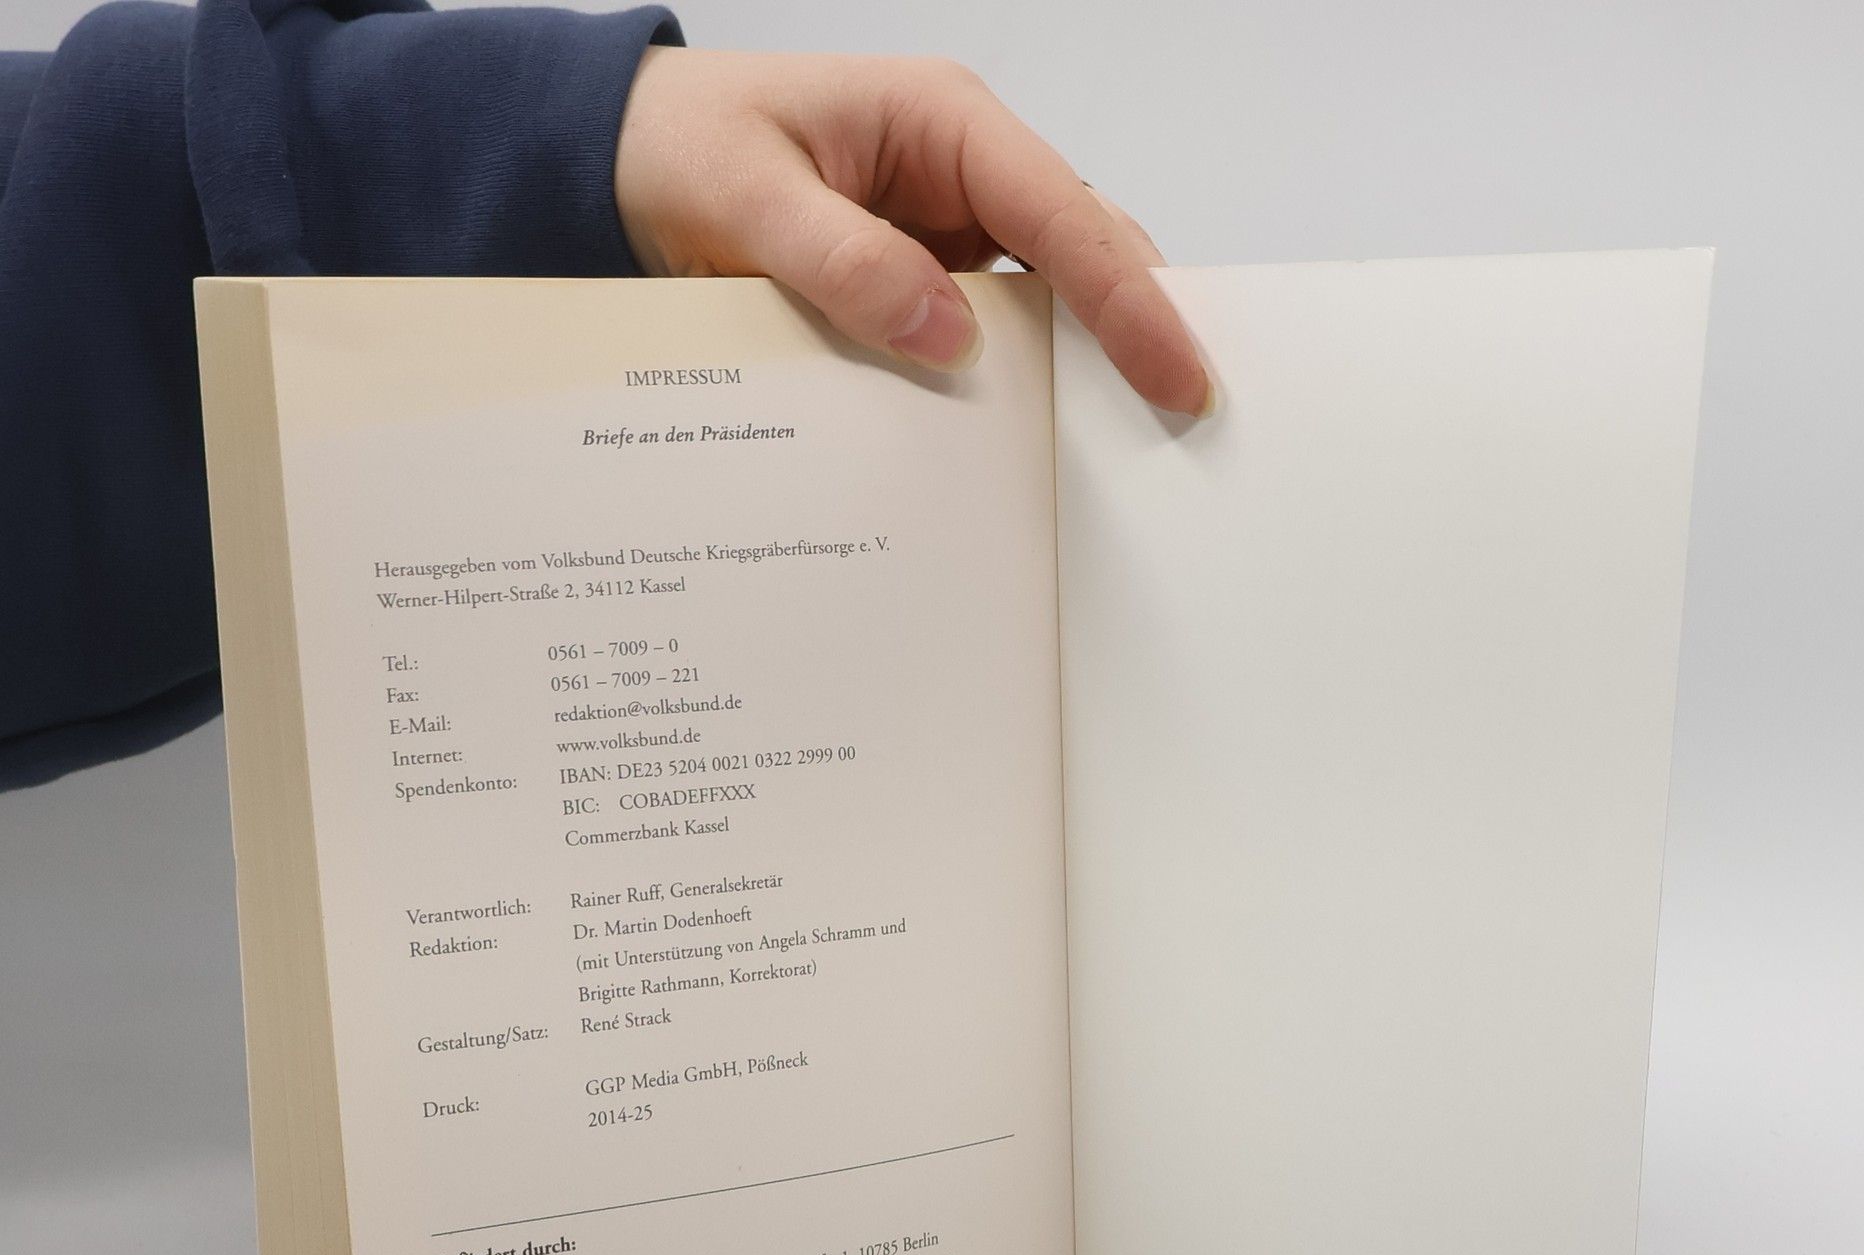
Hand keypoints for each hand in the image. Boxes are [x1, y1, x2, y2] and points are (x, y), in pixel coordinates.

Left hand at [614, 47, 1212, 416]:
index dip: (1130, 300)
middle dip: (1136, 334)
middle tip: (1183, 428)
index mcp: (941, 123)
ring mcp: (945, 233)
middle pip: (1082, 255)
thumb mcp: (746, 196)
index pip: (1064, 215)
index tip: (1178, 375)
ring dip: (1077, 373)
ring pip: (1046, 303)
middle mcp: (961, 175)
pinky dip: (1011, 387)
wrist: (617, 162)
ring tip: (1124, 458)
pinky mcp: (919, 284)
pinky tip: (1026, 447)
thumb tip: (945, 334)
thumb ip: (843, 259)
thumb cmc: (678, 147)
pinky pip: (987, 337)